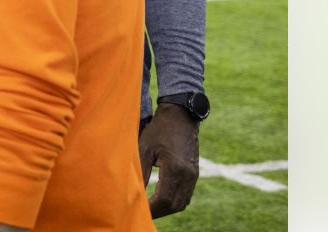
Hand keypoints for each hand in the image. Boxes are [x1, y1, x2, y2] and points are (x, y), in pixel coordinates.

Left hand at [140, 103, 200, 217]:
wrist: (181, 116)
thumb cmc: (159, 130)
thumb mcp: (144, 148)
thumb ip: (141, 172)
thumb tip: (133, 192)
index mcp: (176, 168)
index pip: (164, 199)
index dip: (151, 208)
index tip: (138, 209)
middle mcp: (188, 175)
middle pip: (175, 205)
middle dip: (158, 212)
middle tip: (142, 212)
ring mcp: (193, 175)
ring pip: (181, 203)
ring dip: (166, 208)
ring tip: (150, 208)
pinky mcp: (194, 174)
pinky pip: (185, 195)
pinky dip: (173, 201)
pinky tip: (160, 199)